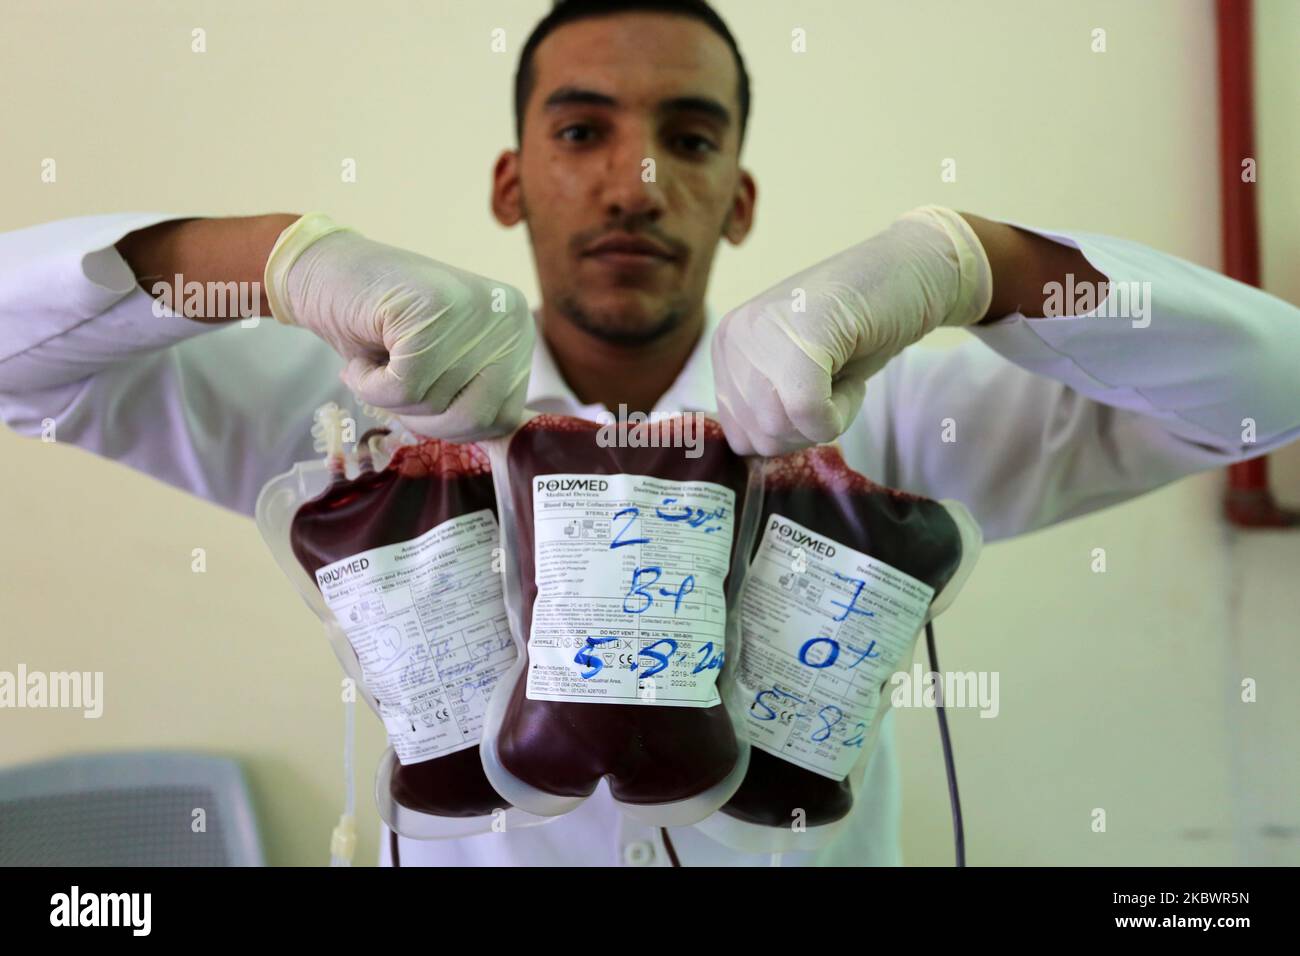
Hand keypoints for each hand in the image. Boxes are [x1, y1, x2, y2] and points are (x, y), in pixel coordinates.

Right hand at [264, 213, 532, 441]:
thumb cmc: (381, 327)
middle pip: (473, 418)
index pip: (502, 420)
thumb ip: (479, 398)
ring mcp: (474, 310)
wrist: (324, 273)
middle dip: (422, 416)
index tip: (420, 393)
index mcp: (519, 332)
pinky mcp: (432, 309)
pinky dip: (369, 386)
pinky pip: (402, 389)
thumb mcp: (447, 367)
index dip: (451, 426)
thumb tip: (502, 444)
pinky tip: (363, 357)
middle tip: (393, 381)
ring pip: (436, 404)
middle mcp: (509, 317)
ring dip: (391, 399)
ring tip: (379, 360)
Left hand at [711, 205, 991, 455]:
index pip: (740, 437)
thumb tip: (752, 451)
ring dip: (827, 420)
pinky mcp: (802, 332)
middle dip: (806, 432)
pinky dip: (841, 414)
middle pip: (758, 438)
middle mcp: (732, 338)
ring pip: (779, 429)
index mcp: (726, 350)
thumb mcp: (796, 374)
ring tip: (843, 375)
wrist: (913, 275)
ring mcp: (761, 331)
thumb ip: (768, 405)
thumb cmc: (861, 329)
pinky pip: (807, 411)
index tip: (817, 397)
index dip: (788, 436)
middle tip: (836, 385)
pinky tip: (854, 381)